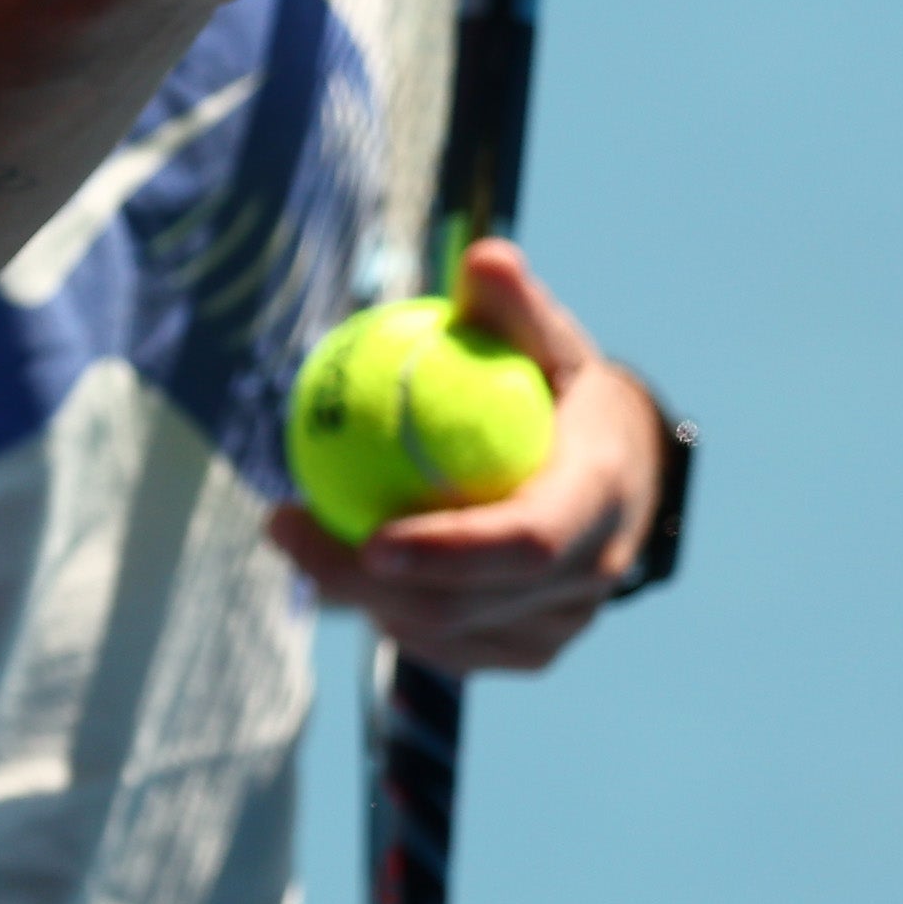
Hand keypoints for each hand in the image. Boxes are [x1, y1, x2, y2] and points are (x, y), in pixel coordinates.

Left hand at [265, 239, 661, 671]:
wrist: (616, 469)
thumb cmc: (561, 388)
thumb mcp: (548, 339)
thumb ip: (516, 306)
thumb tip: (483, 256)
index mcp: (601, 499)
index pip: (528, 543)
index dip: (451, 552)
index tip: (368, 537)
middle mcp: (591, 575)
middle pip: (471, 602)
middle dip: (367, 581)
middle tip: (286, 526)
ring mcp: (562, 623)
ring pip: (446, 631)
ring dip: (358, 595)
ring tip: (291, 532)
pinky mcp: (530, 647)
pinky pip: (442, 641)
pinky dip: (381, 608)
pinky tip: (328, 561)